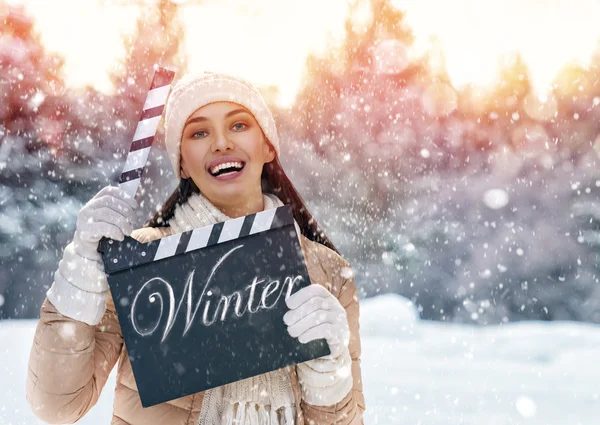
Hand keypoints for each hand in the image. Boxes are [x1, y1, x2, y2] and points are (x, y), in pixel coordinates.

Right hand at [47, 186, 137, 324]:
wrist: (88, 257)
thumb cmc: (105, 239)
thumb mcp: (114, 223)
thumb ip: (121, 214)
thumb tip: (138, 208)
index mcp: (95, 203)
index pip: (109, 191)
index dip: (123, 196)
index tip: (134, 206)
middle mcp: (87, 209)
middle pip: (109, 202)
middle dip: (125, 212)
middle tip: (132, 225)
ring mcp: (83, 219)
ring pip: (107, 214)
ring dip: (122, 223)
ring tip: (127, 233)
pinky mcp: (83, 232)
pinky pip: (102, 226)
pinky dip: (114, 231)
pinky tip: (119, 237)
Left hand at [284, 284, 349, 358]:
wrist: (333, 352)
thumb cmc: (317, 332)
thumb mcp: (311, 318)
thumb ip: (303, 311)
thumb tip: (287, 312)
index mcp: (328, 299)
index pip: (316, 291)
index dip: (301, 295)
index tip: (288, 304)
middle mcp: (336, 307)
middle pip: (316, 303)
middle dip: (298, 312)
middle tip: (287, 321)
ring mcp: (340, 320)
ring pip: (319, 316)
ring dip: (302, 324)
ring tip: (291, 331)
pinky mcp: (340, 334)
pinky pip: (324, 330)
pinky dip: (310, 333)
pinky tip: (302, 338)